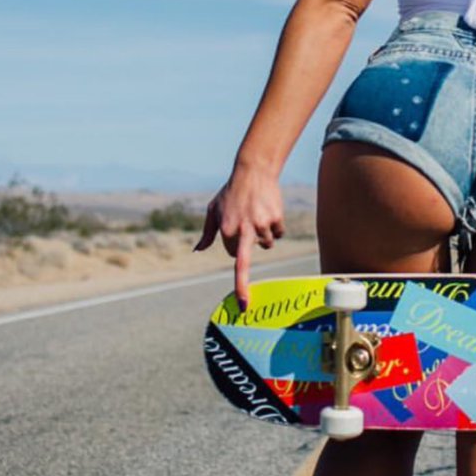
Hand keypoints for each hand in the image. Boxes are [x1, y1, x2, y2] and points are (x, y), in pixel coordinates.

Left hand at [193, 166, 285, 310]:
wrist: (253, 170)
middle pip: (244, 262)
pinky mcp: (275, 218)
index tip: (239, 266)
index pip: (233, 255)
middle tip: (245, 305)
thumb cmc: (231, 191)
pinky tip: (269, 211)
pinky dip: (275, 227)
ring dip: (264, 237)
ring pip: (266, 244)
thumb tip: (197, 250)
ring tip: (259, 216)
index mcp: (226, 229)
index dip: (236, 250)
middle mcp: (242, 229)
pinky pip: (278, 232)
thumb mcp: (213, 209)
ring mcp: (260, 224)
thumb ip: (207, 233)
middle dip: (242, 286)